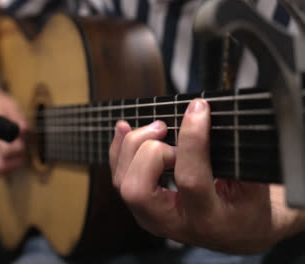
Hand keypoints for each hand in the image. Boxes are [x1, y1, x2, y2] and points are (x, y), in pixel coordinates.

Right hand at [0, 82, 28, 176]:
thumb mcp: (9, 104)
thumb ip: (17, 117)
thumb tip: (23, 129)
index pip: (5, 151)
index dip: (17, 149)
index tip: (22, 141)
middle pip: (0, 166)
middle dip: (15, 160)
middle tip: (21, 149)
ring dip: (11, 167)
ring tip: (18, 155)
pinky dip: (5, 169)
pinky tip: (12, 159)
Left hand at [109, 99, 304, 253]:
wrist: (239, 232)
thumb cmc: (249, 207)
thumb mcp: (255, 185)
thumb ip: (235, 156)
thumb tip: (208, 116)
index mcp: (208, 219)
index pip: (189, 179)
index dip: (192, 140)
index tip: (199, 109)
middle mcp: (172, 223)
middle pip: (138, 189)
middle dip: (150, 151)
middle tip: (168, 130)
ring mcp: (151, 217)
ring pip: (122, 182)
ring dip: (132, 146)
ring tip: (158, 127)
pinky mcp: (142, 207)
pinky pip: (118, 177)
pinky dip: (119, 149)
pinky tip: (125, 128)